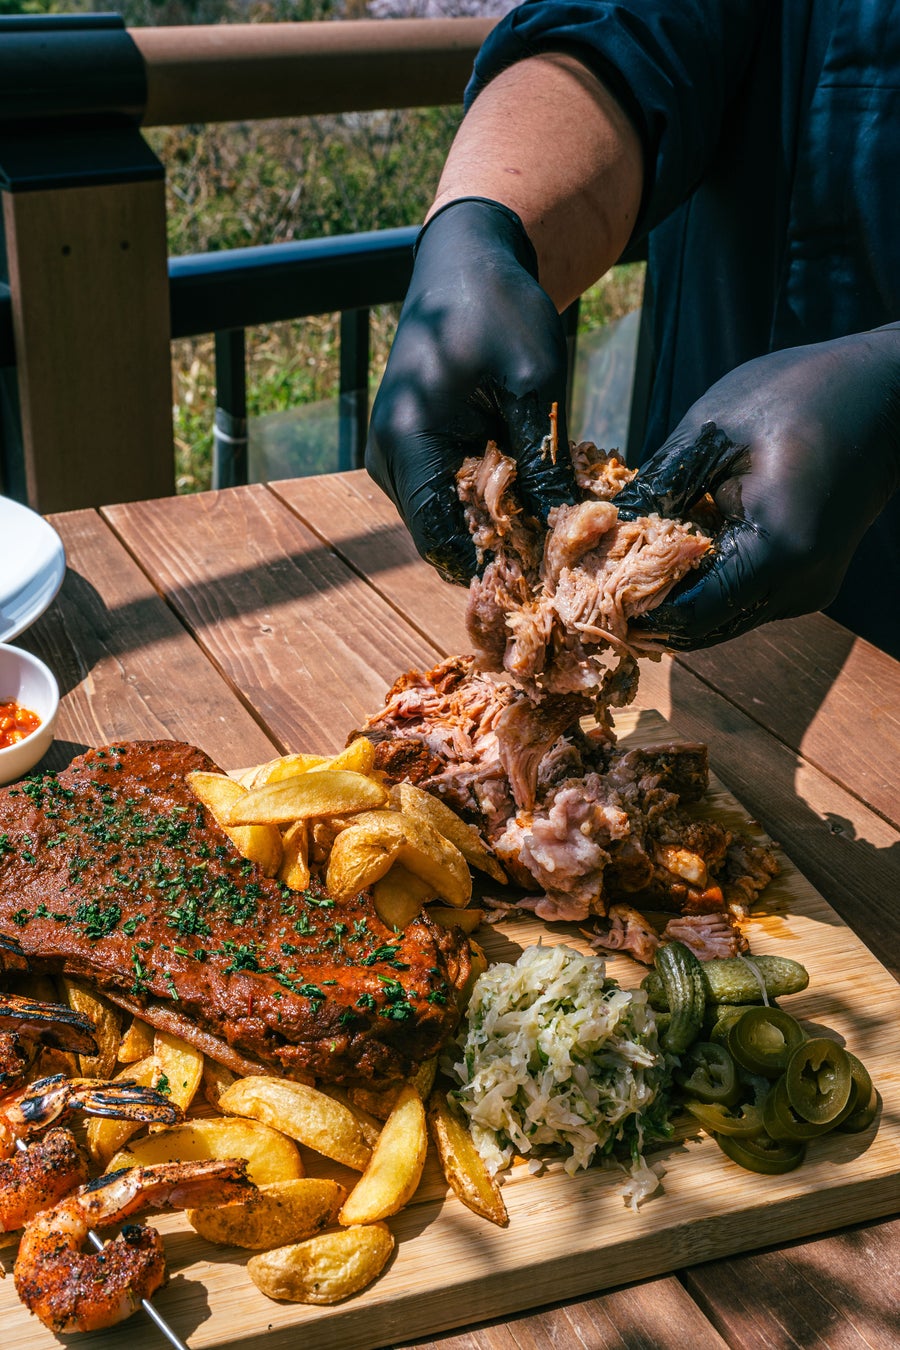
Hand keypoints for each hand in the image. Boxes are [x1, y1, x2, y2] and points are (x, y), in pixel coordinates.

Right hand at [365, 198, 576, 582]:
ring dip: (492, 529)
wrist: (464, 268)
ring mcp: (393, 459)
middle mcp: (387, 457)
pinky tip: (527, 494)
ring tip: (546, 521)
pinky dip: (485, 506)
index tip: (539, 576)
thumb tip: (565, 531)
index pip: (435, 535)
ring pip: (444, 523)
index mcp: (407, 436)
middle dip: (495, 551)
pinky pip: (446, 499)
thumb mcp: (534, 383)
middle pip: (438, 537)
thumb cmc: (499, 311)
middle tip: (554, 552)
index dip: (486, 565)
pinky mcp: (409, 456)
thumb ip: (542, 461)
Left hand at [612, 329, 899, 647]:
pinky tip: (673, 557)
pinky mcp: (810, 579)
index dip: (638, 609)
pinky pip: (744, 599)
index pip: (692, 613)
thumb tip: (602, 530)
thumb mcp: (710, 431)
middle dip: (652, 611)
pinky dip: (706, 587)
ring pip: (724, 618)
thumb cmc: (802, 393)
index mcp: (778, 550)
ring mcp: (809, 589)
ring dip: (678, 600)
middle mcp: (799, 586)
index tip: (593, 592)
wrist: (884, 391)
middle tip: (599, 588)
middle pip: (706, 627)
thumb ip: (656, 489)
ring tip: (628, 570)